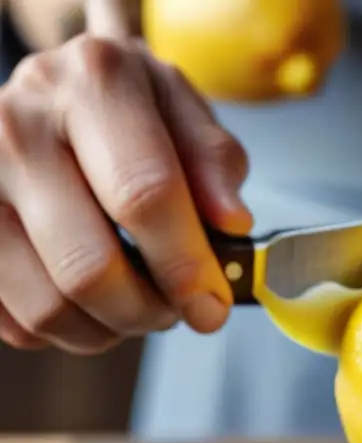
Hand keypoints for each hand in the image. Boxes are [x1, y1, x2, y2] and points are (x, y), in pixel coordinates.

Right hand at [0, 19, 252, 353]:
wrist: (53, 92)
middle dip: (150, 310)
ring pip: (48, 307)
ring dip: (111, 328)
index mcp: (91, 86)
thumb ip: (215, 163)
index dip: (186, 266)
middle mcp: (17, 127)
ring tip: (139, 303)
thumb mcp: (184, 111)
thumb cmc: (129, 109)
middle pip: (89, 268)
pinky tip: (92, 302)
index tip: (213, 304)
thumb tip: (231, 223)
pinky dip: (67, 329)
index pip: (143, 196)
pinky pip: (15, 322)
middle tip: (178, 309)